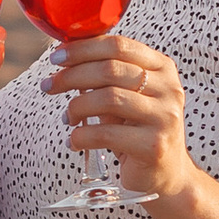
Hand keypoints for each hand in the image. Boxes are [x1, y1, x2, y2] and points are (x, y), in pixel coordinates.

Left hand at [48, 33, 192, 205]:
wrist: (165, 172)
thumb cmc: (137, 129)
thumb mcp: (126, 95)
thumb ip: (106, 74)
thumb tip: (63, 56)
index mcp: (162, 68)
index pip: (118, 45)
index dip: (82, 48)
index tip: (56, 57)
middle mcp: (169, 89)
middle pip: (110, 69)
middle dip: (72, 75)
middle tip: (49, 85)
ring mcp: (164, 117)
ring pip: (108, 99)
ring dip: (77, 106)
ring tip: (67, 117)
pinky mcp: (154, 146)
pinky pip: (106, 134)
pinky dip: (81, 136)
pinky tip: (74, 141)